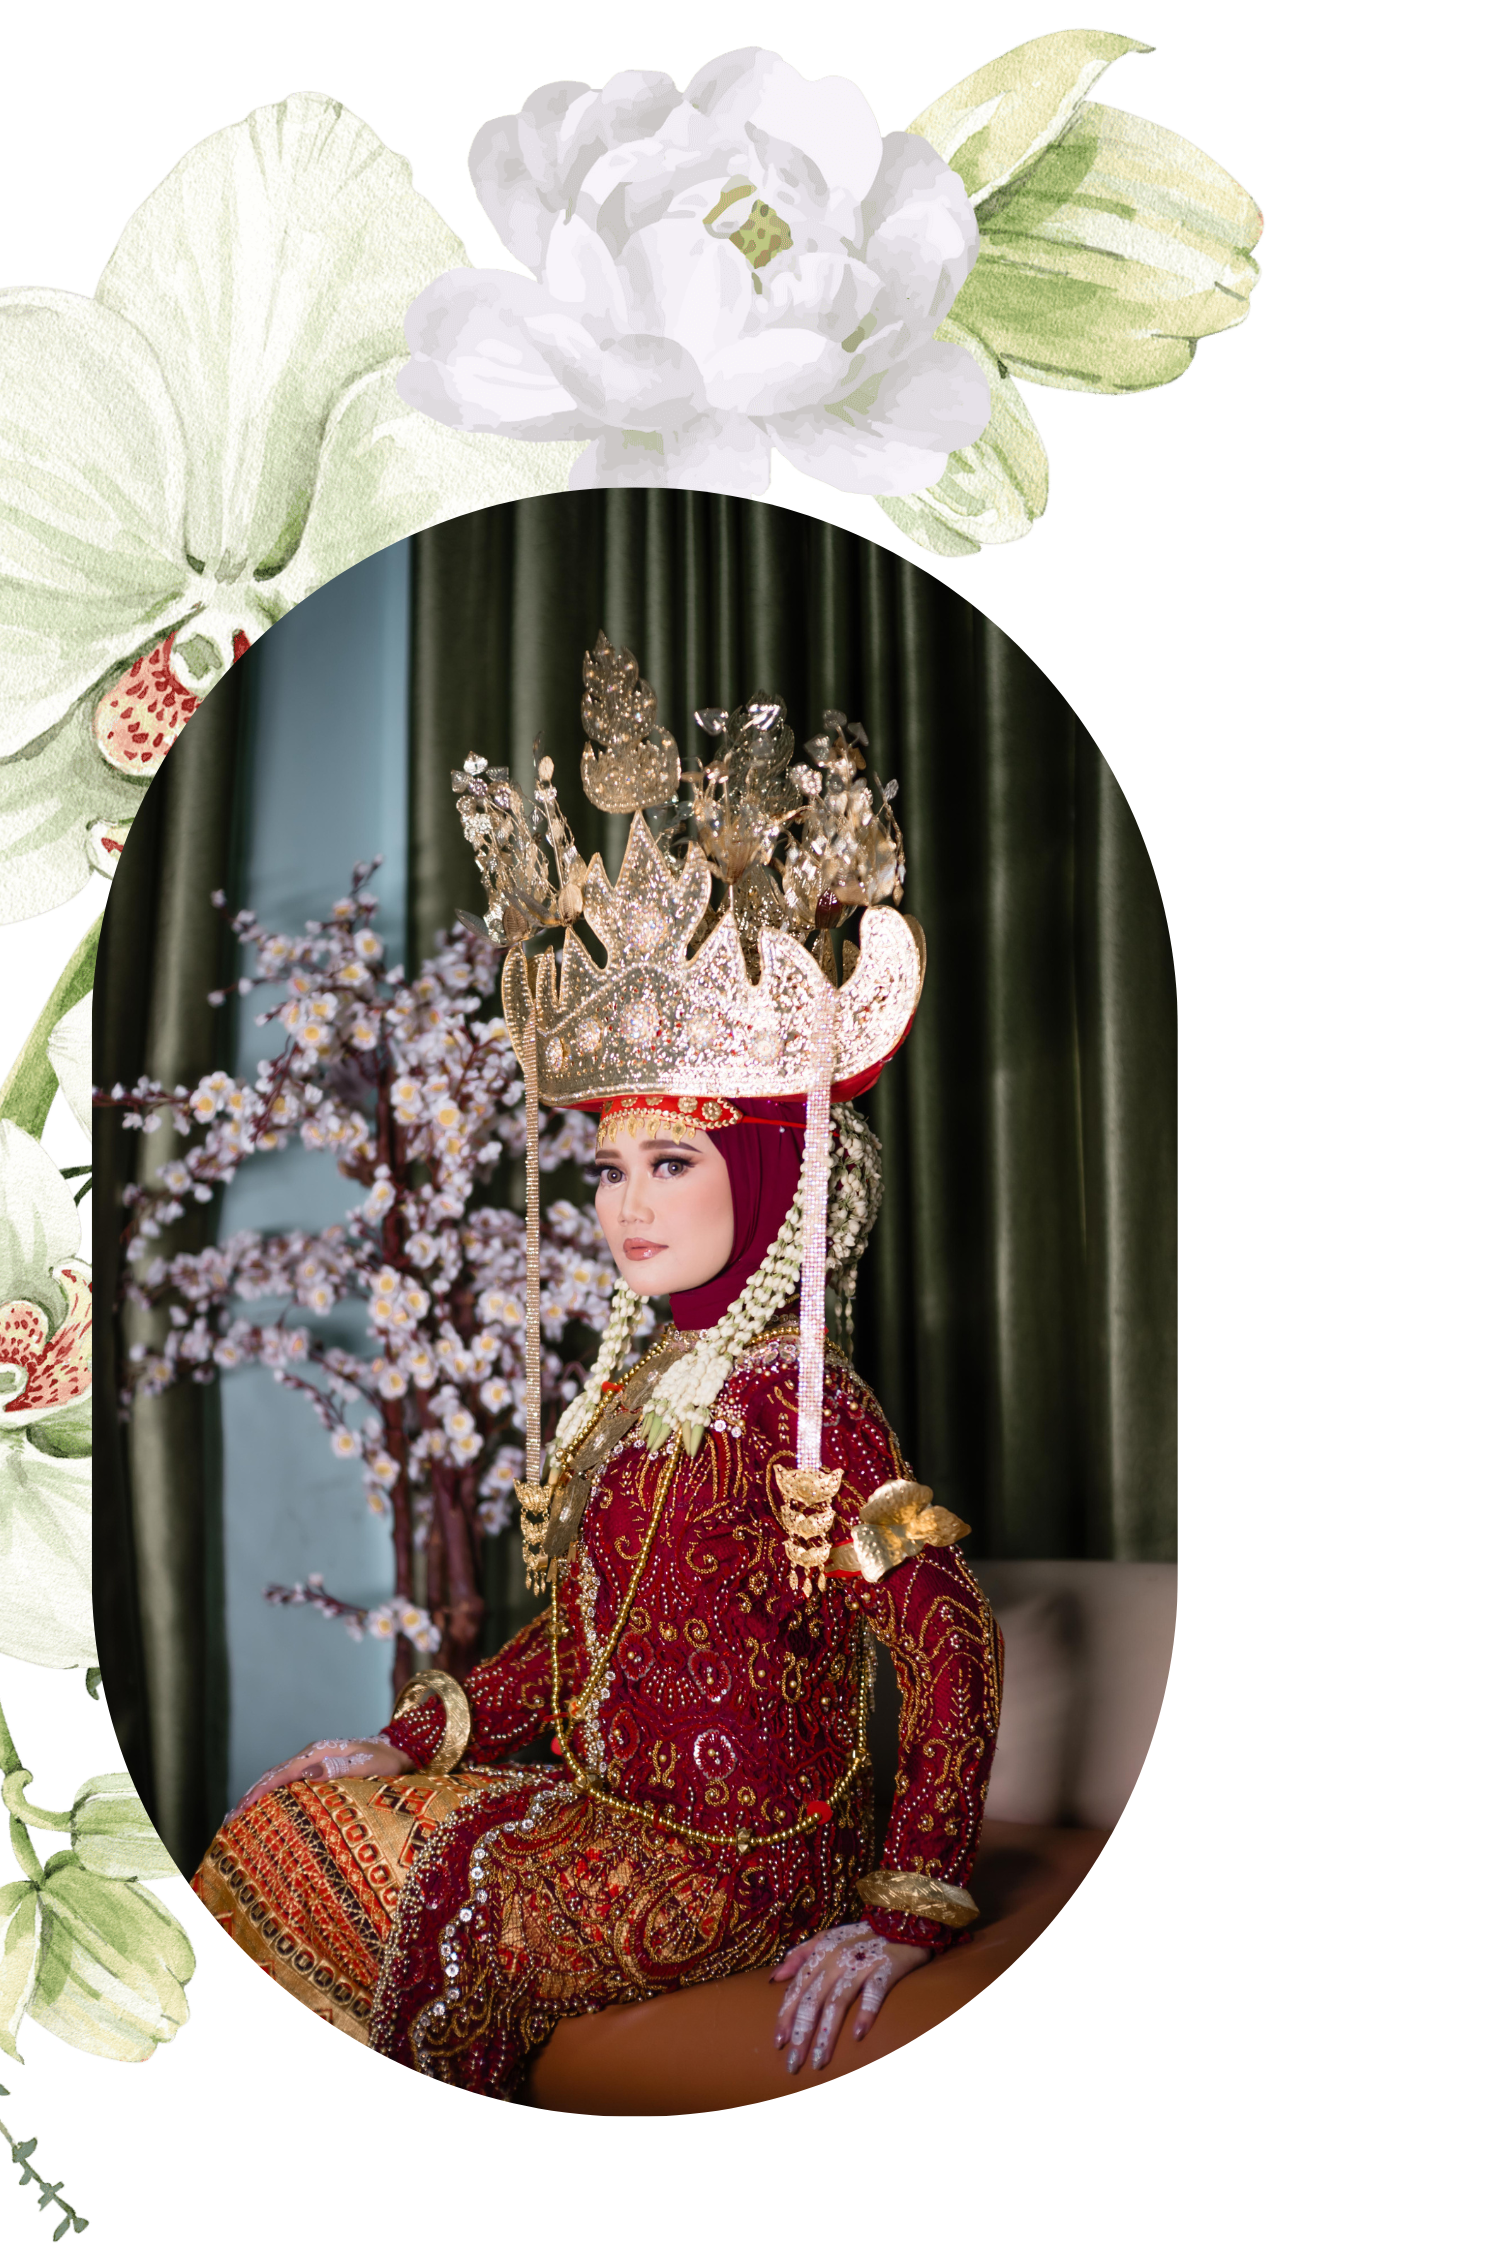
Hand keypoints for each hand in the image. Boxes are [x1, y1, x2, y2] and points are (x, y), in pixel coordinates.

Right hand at [224, 1735, 416, 1823]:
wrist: (399, 1748)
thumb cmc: (387, 1760)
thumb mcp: (368, 1764)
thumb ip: (341, 1767)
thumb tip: (310, 1772)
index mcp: (319, 1753)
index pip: (282, 1774)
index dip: (260, 1791)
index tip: (241, 1809)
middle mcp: (312, 1754)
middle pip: (273, 1774)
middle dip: (250, 1795)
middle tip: (229, 1818)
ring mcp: (314, 1759)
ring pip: (278, 1776)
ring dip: (257, 1793)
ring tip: (237, 1814)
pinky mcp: (317, 1766)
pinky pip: (288, 1779)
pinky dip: (271, 1791)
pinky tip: (265, 1804)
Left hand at [771, 1921, 930, 2072]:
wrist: (901, 1918)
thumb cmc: (860, 1934)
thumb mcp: (827, 1938)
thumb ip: (800, 1955)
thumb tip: (774, 1977)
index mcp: (821, 1953)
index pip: (798, 1988)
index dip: (786, 2015)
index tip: (778, 2043)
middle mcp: (837, 1959)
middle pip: (814, 2000)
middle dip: (802, 2034)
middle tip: (794, 2064)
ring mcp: (861, 1963)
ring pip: (838, 2001)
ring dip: (827, 2033)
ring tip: (819, 2061)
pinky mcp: (886, 1967)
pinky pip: (874, 1991)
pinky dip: (866, 2011)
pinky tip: (858, 2034)